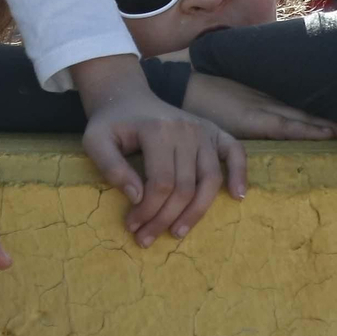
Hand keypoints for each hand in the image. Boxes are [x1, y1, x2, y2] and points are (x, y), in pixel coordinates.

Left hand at [74, 54, 245, 246]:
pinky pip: (235, 152)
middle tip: (146, 238)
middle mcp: (186, 130)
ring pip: (210, 180)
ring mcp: (204, 130)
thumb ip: (111, 167)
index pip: (161, 183)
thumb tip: (137, 197)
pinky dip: (240, 173)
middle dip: (164, 218)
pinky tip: (237, 196)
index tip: (132, 226)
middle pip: (184, 187)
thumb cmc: (111, 123)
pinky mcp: (215, 131)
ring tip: (178, 232)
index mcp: (157, 130)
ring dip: (196, 212)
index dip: (147, 210)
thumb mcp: (96, 141)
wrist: (127, 97)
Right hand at [183, 73, 336, 139]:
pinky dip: (306, 131)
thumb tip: (270, 118)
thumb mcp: (234, 99)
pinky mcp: (252, 119)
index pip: (308, 110)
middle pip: (316, 114)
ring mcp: (264, 109)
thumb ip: (251, 108)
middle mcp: (272, 102)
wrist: (182, 80)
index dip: (333, 116)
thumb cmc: (204, 93)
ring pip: (307, 120)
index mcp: (270, 99)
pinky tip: (326, 134)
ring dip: (334, 127)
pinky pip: (285, 127)